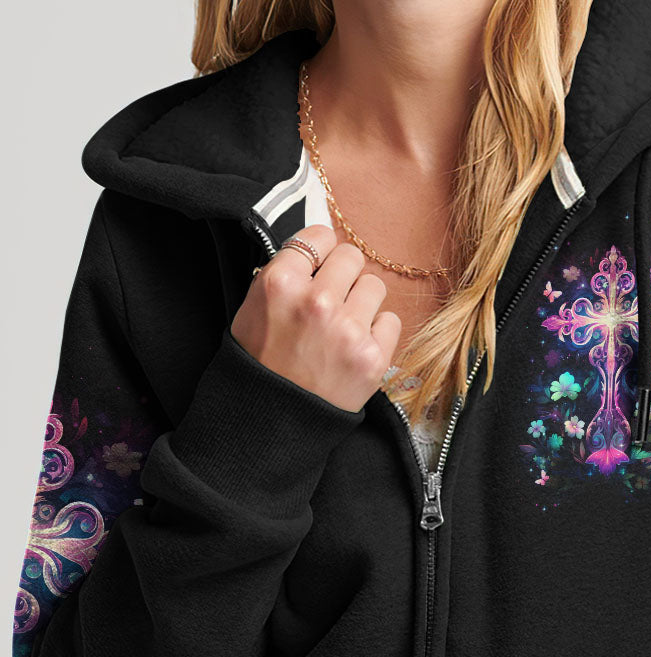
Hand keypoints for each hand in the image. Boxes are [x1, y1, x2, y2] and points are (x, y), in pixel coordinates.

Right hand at [231, 225, 401, 413]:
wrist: (272, 421)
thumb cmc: (261, 363)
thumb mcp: (254, 308)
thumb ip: (286, 273)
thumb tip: (320, 247)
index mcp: (280, 283)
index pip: (320, 235)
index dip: (322, 251)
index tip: (321, 265)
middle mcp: (316, 301)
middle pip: (352, 257)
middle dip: (344, 275)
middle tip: (333, 300)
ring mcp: (347, 330)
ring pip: (375, 286)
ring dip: (362, 302)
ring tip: (343, 326)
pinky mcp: (372, 357)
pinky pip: (391, 320)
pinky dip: (377, 332)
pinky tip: (355, 347)